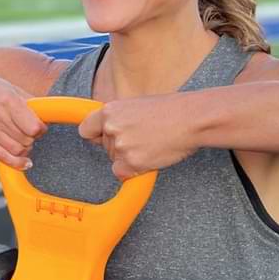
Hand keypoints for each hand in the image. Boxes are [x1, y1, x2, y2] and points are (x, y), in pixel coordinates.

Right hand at [0, 69, 45, 168]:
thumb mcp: (9, 86)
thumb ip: (28, 101)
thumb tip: (44, 115)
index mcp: (8, 101)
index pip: (34, 127)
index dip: (41, 129)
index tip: (40, 126)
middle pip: (26, 139)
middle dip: (33, 138)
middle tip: (30, 132)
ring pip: (17, 150)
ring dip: (26, 148)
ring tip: (24, 141)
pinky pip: (2, 156)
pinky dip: (16, 163)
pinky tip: (25, 163)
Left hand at [78, 95, 196, 178]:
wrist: (192, 119)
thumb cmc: (171, 110)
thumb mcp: (137, 105)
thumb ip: (119, 118)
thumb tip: (106, 130)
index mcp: (109, 111)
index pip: (86, 130)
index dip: (96, 135)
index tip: (102, 137)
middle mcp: (111, 128)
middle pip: (104, 148)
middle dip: (120, 147)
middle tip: (144, 138)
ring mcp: (120, 147)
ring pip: (115, 160)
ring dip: (130, 157)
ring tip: (152, 144)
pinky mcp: (131, 163)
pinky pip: (122, 173)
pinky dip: (134, 170)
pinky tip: (150, 157)